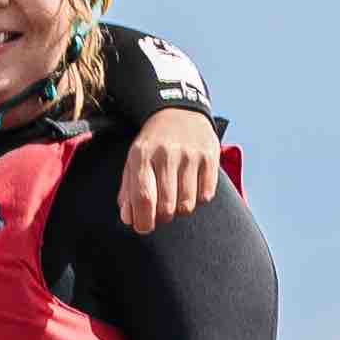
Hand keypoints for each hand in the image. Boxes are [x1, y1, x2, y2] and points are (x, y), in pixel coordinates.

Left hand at [113, 106, 229, 231]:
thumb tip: (128, 219)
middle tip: (161, 213)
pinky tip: (191, 187)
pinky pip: (206, 195)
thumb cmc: (153, 144)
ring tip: (175, 198)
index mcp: (142, 155)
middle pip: (166, 205)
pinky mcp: (210, 156)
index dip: (143, 219)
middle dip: (162, 217)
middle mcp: (166, 154)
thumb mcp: (134, 160)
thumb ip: (128, 190)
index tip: (144, 228)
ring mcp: (190, 155)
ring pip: (187, 204)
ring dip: (180, 209)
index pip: (143, 196)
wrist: (178, 112)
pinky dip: (198, 199)